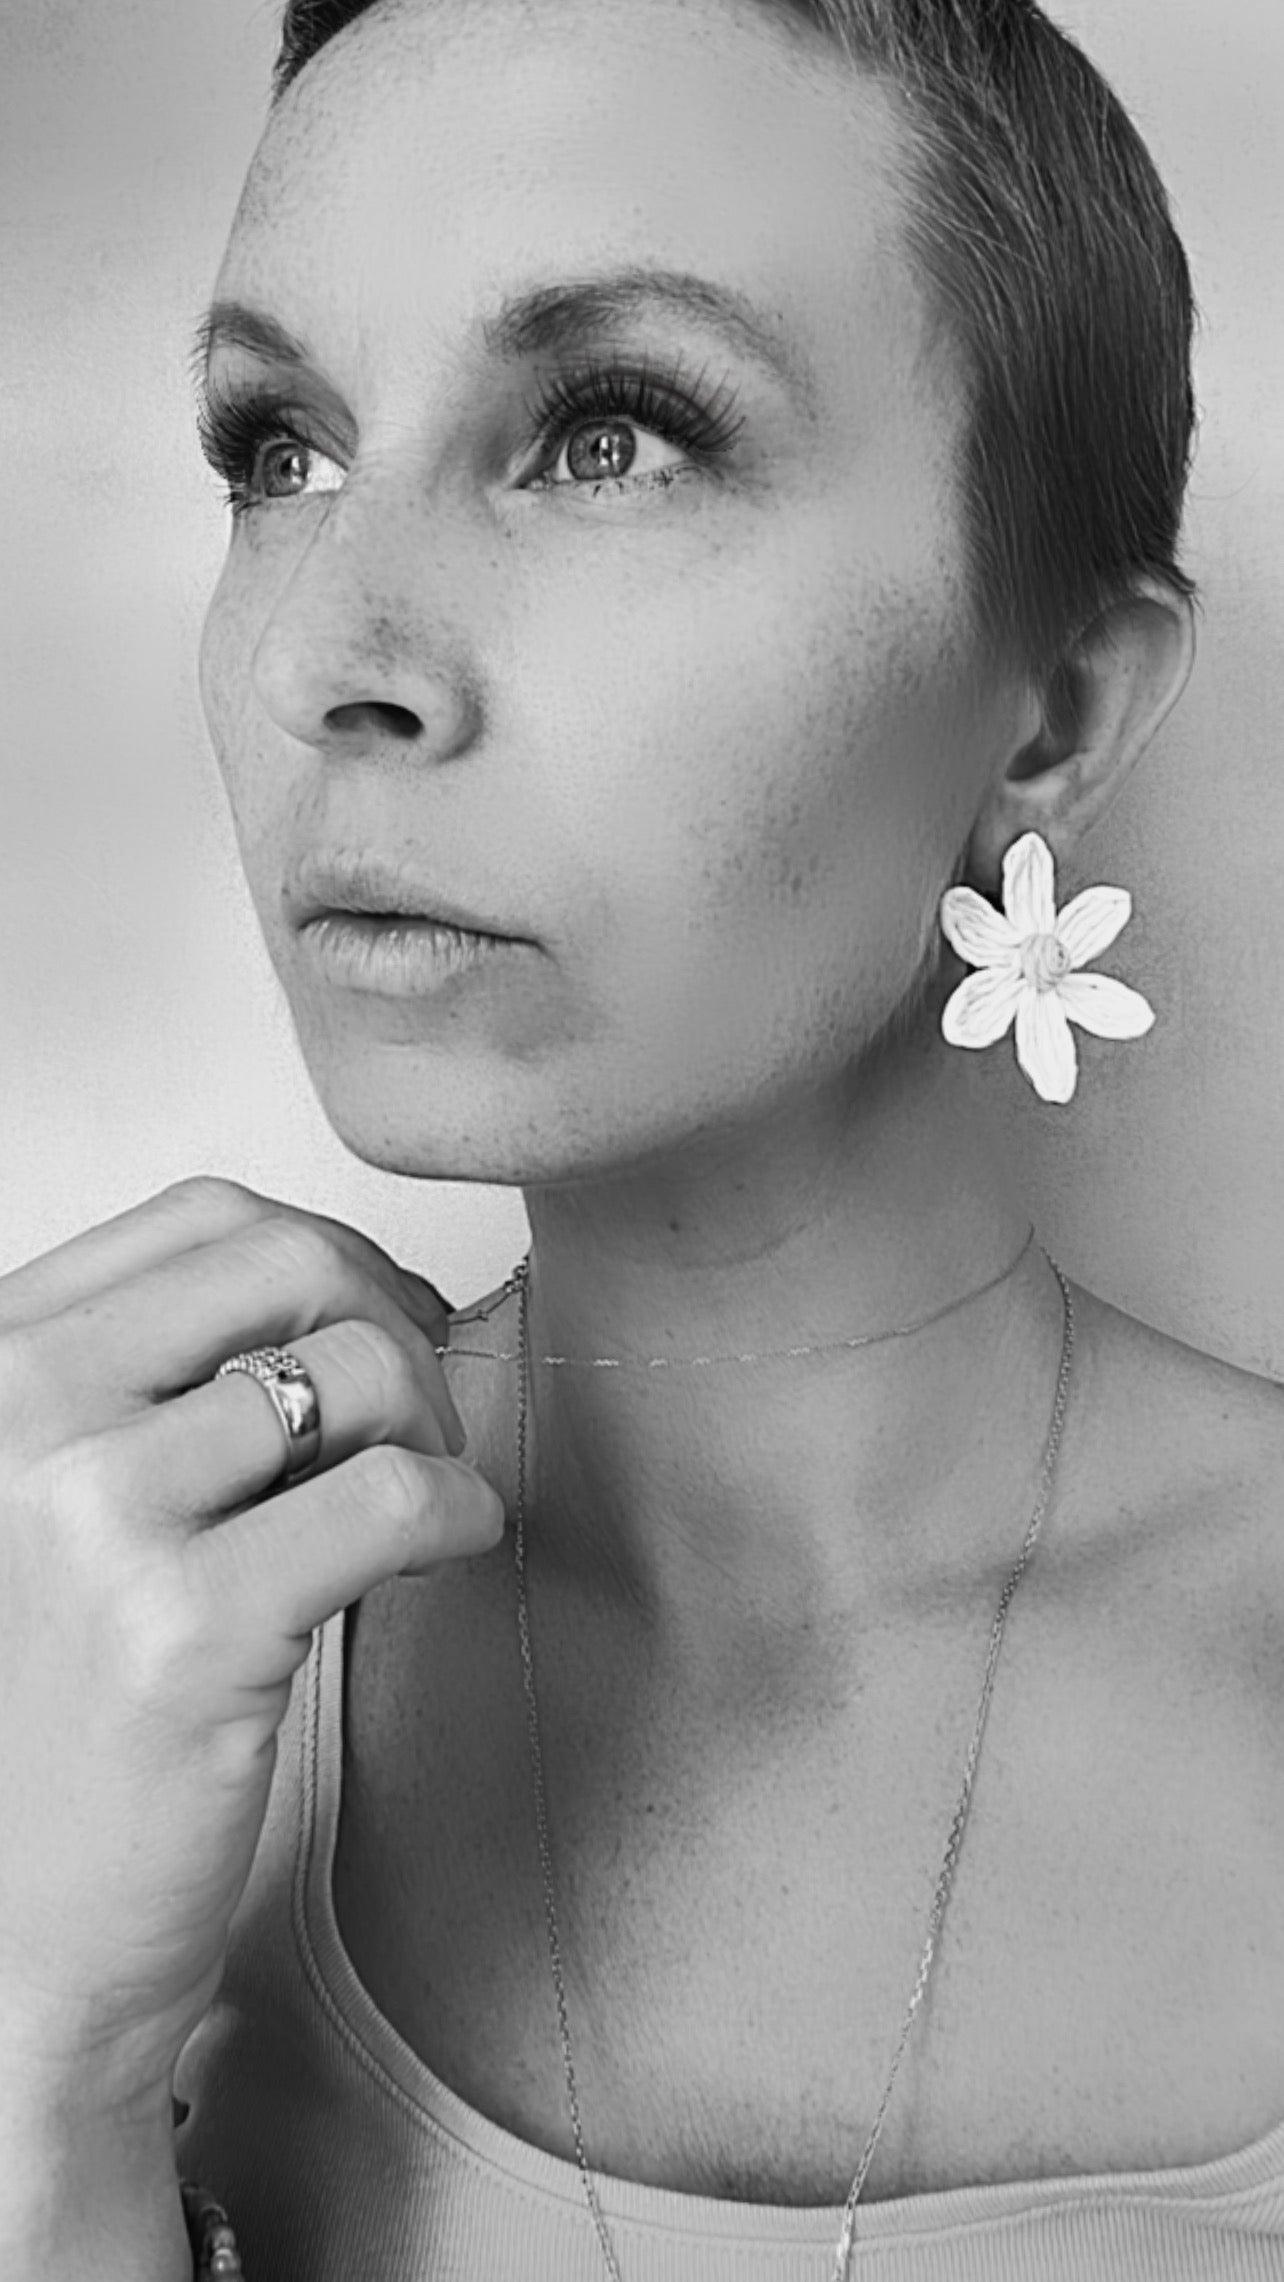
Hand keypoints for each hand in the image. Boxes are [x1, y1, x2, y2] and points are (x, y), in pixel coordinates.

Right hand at [0, 1176, 503, 2110]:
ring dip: (431, 1424)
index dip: (329, 1253)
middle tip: (419, 1410)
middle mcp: (17, 1415)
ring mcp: (94, 1515)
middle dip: (389, 1316)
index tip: (382, 1318)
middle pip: (286, 1261)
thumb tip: (353, 1291)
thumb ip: (157, 1386)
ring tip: (414, 1507)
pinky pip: (396, 1496)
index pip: (200, 1219)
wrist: (16, 1933)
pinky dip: (461, 1511)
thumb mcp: (63, 1503)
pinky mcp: (186, 1628)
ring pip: (356, 1370)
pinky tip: (446, 1551)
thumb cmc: (57, 1716)